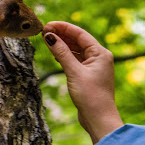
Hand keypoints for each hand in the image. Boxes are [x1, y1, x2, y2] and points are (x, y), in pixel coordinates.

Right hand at [43, 21, 123, 143]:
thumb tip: (49, 35)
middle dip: (61, 34)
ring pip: (76, 49)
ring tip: (47, 40)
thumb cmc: (90, 96)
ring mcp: (93, 66)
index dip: (63, 27)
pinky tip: (55, 53)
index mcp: (100, 53)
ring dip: (62, 44)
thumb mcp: (73, 71)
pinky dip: (65, 55)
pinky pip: (75, 59)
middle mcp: (99, 57)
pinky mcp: (87, 74)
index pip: (80, 34)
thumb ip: (61, 52)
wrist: (99, 119)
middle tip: (44, 31)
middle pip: (78, 40)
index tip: (48, 24)